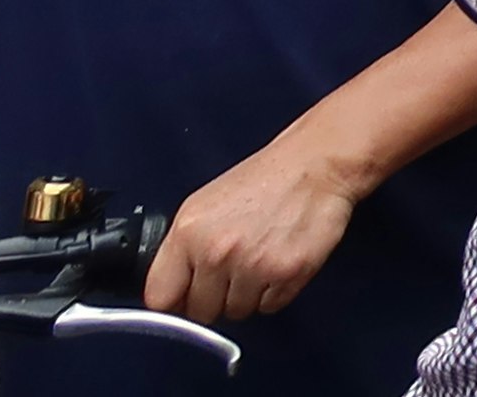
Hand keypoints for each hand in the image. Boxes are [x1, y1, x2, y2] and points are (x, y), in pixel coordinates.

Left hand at [148, 122, 370, 325]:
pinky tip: (279, 261)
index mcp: (188, 233)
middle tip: (232, 271)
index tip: (185, 298)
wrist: (316, 163)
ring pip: (237, 313)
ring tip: (259, 259)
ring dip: (247, 295)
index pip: (160, 298)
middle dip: (215, 299)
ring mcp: (253, 266)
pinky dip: (275, 292)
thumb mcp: (204, 206)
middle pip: (200, 313)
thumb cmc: (264, 181)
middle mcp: (217, 253)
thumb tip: (172, 292)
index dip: (174, 301)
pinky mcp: (287, 274)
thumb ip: (181, 250)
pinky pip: (270, 307)